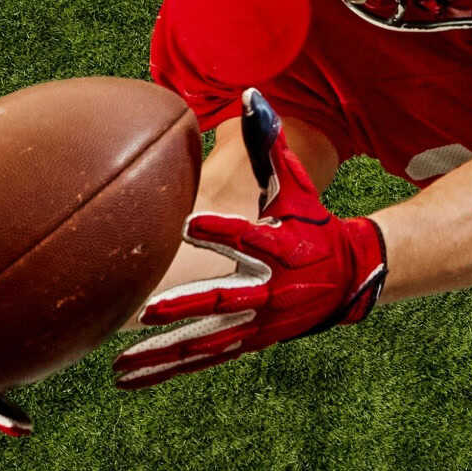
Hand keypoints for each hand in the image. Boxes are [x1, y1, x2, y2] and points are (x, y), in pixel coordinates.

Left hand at [112, 90, 386, 388]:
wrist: (350, 279)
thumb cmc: (314, 224)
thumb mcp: (297, 187)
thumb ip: (270, 145)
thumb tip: (251, 93)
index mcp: (283, 248)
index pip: (251, 237)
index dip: (222, 230)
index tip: (189, 222)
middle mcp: (272, 290)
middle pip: (226, 298)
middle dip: (188, 305)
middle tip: (148, 311)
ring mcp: (259, 322)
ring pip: (207, 341)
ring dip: (164, 354)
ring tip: (121, 365)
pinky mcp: (249, 341)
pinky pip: (203, 358)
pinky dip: (167, 369)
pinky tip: (130, 377)